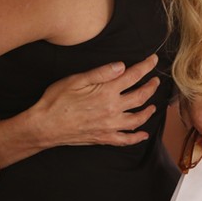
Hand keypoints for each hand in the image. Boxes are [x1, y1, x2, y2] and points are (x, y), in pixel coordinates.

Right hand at [0, 55, 161, 167]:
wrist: (45, 125)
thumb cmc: (56, 100)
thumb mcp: (76, 80)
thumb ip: (101, 73)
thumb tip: (122, 66)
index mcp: (106, 92)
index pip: (132, 76)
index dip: (145, 67)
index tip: (153, 60)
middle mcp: (113, 109)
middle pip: (140, 97)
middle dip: (151, 87)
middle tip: (155, 81)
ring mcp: (110, 126)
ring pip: (138, 119)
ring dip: (148, 111)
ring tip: (153, 105)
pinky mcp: (104, 138)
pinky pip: (126, 140)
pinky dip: (137, 137)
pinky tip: (142, 134)